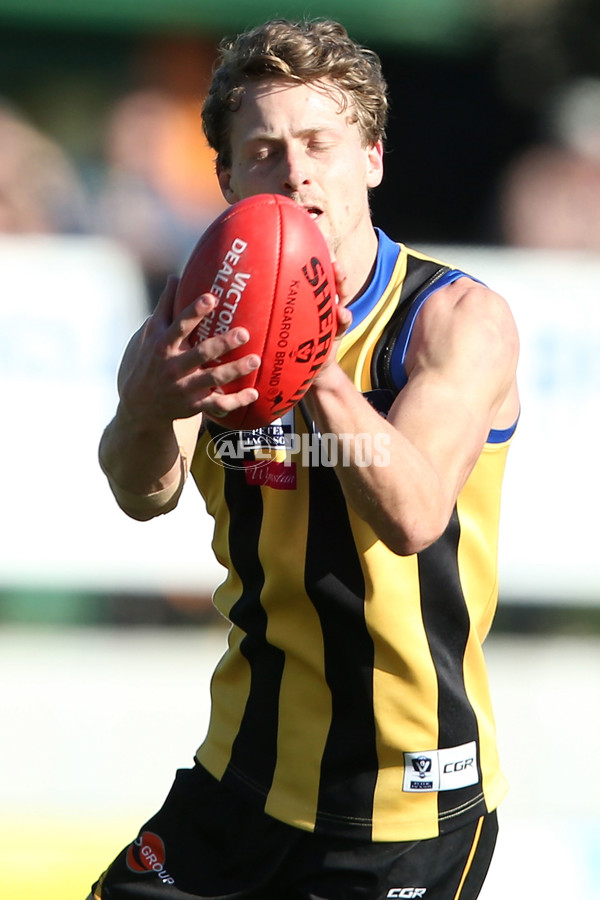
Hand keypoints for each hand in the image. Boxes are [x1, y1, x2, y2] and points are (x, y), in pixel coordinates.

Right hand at [117, 276, 260, 427]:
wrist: (138, 405)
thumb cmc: (147, 361)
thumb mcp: (149, 334)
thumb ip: (164, 307)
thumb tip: (175, 277)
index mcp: (163, 345)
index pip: (179, 326)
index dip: (194, 312)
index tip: (211, 298)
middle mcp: (173, 366)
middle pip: (201, 353)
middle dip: (223, 344)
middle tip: (244, 333)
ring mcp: (184, 388)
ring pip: (213, 379)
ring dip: (235, 370)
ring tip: (255, 360)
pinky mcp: (193, 405)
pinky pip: (218, 405)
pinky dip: (237, 401)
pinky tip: (254, 393)